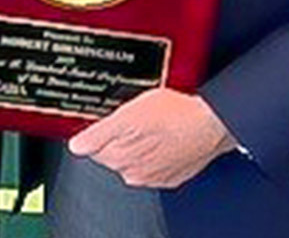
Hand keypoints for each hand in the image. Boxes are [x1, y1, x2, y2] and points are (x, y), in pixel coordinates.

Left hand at [67, 88, 236, 188]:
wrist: (211, 123)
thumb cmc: (174, 114)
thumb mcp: (128, 113)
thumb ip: (99, 133)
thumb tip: (77, 146)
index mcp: (119, 159)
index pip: (94, 148)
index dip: (101, 129)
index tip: (113, 117)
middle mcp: (135, 174)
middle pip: (113, 154)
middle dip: (120, 137)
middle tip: (136, 117)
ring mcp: (155, 176)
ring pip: (135, 158)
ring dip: (139, 143)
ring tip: (153, 124)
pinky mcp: (173, 175)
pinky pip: (157, 162)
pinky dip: (158, 151)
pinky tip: (166, 136)